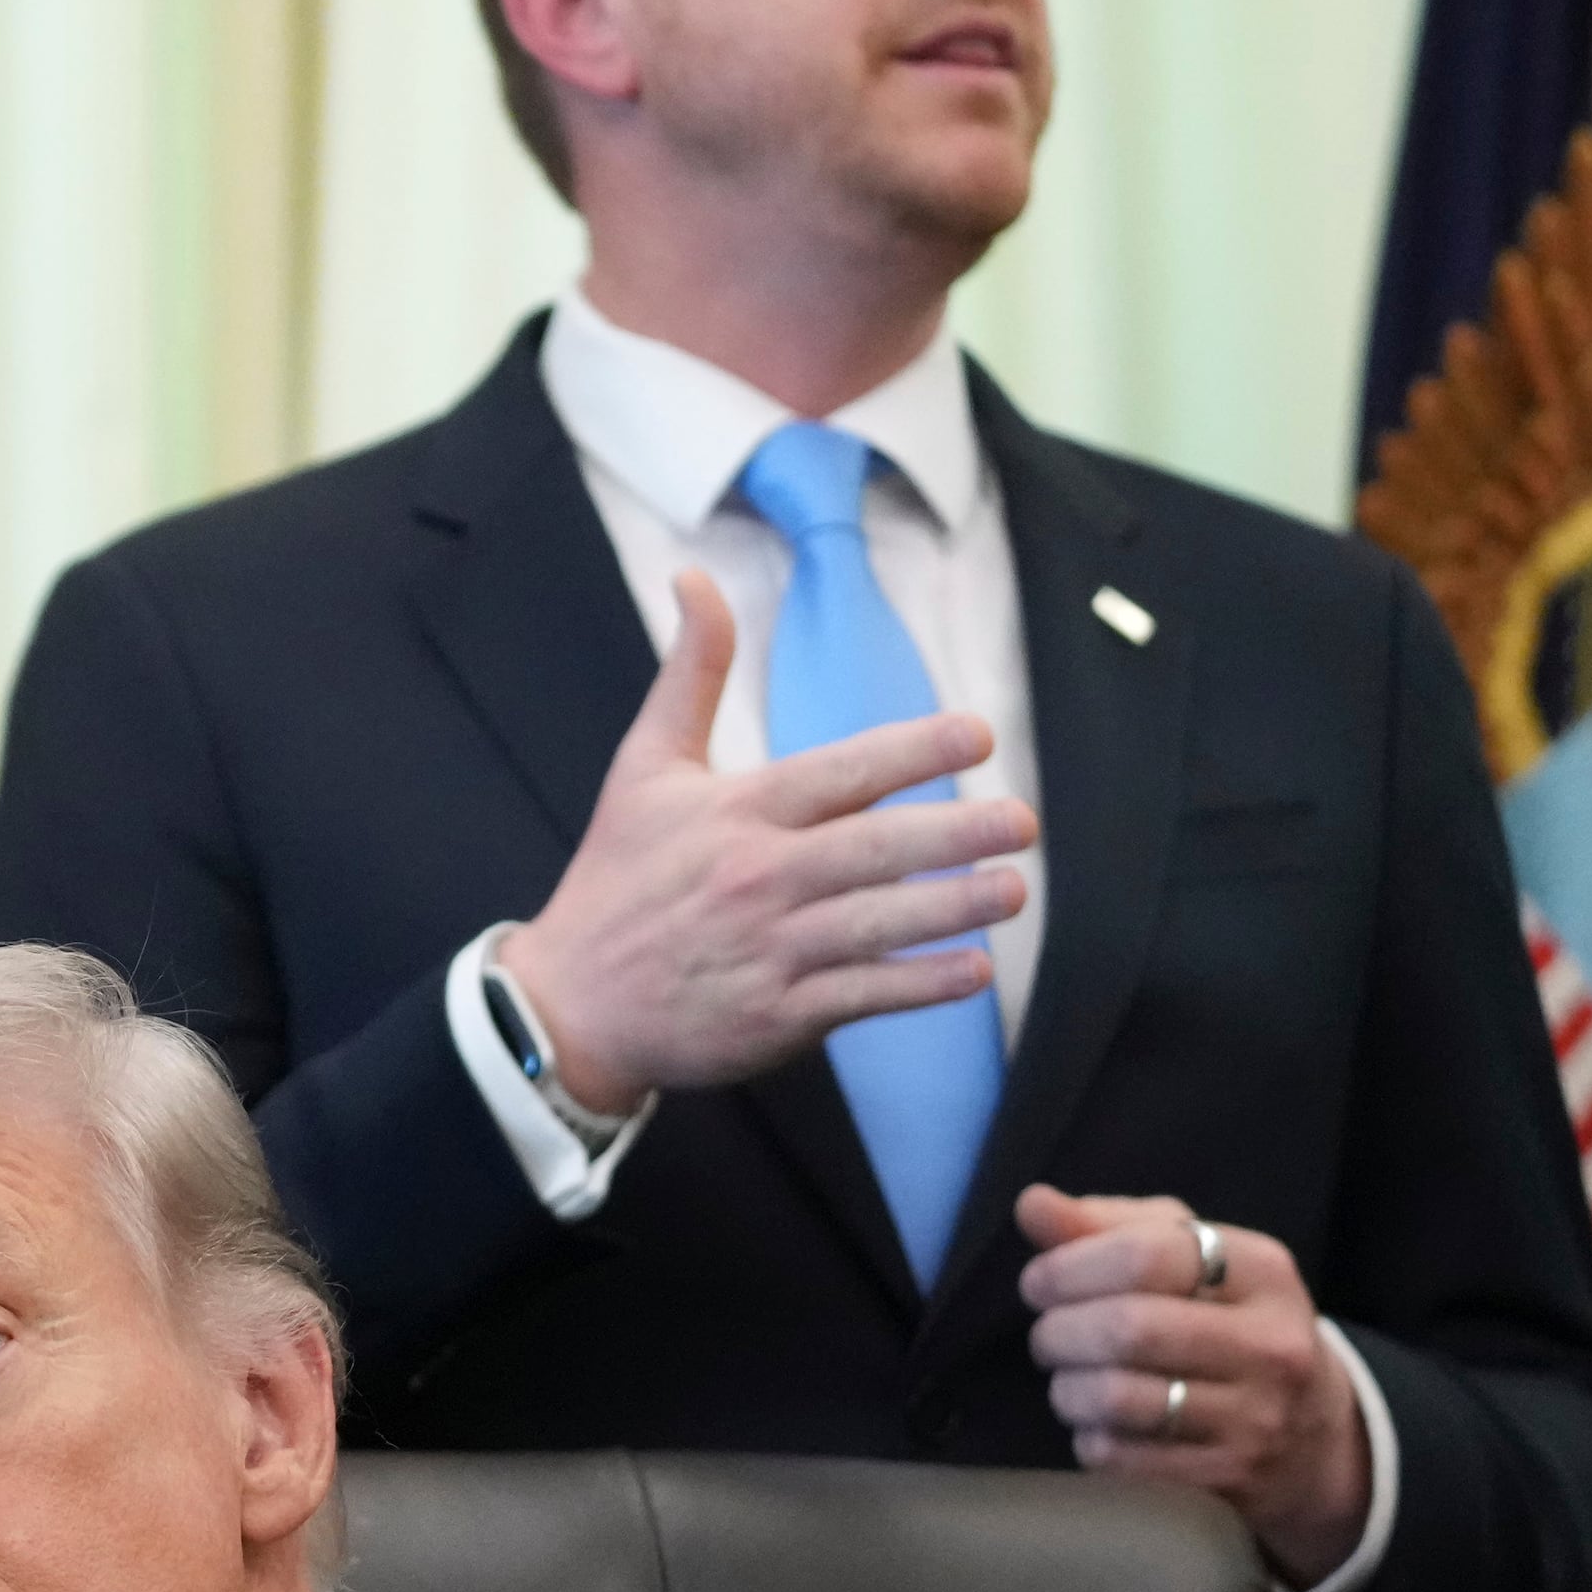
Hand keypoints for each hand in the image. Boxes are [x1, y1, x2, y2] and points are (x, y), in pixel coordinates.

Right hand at [497, 570, 1035, 1112]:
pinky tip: (972, 970)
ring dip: (952, 907)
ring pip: (878, 923)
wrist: (570, 1004)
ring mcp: (769, 950)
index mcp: (736, 812)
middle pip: (873, 849)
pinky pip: (863, 995)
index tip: (977, 734)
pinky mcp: (776, 1015)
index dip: (911, 751)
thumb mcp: (644, 766)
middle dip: (955, 833)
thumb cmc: (617, 878)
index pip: (838, 773)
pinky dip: (919, 985)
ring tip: (1013, 889)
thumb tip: (696, 577)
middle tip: (1021, 820)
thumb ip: (690, 674)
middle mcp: (758, 877)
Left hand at [1017, 1186, 1371, 1588]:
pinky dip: (1089, 1438)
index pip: (1147, 1254)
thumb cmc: (1226, 1323)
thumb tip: (1033, 1203)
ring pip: (1117, 1397)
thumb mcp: (1188, 1260)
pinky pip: (1122, 1457)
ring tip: (1068, 1378)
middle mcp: (1271, 1345)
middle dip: (1059, 1331)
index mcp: (1263, 1272)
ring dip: (1066, 1388)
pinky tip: (1097, 1424)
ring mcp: (1257, 1420)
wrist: (1314, 1438)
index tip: (1039, 1282)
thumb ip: (1107, 1226)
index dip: (1070, 1266)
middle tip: (1047, 1335)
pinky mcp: (1230, 1479)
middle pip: (1128, 1327)